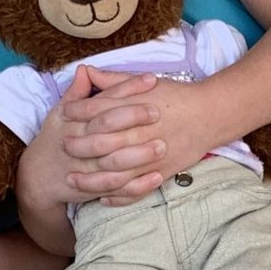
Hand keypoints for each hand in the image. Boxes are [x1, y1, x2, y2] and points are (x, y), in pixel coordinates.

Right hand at [19, 66, 164, 207]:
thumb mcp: (59, 115)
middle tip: (158, 111)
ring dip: (139, 154)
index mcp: (75, 120)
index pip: (104, 100)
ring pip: (114, 160)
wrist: (37, 178)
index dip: (127, 88)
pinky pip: (118, 188)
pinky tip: (157, 177)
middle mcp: (81, 141)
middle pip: (108, 127)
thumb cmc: (53, 141)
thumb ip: (76, 93)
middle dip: (133, 118)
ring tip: (163, 146)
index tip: (151, 80)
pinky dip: (137, 185)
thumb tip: (85, 69)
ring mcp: (88, 167)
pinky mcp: (94, 188)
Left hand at [61, 75, 216, 205]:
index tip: (62, 115)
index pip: (96, 110)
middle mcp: (136, 133)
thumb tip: (87, 71)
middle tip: (63, 148)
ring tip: (73, 181)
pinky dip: (117, 196)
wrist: (207, 115)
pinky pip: (134, 190)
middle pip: (99, 143)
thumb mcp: (143, 82)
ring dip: (90, 179)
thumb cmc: (175, 96)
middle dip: (78, 147)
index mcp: (132, 108)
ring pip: (112, 173)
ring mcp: (147, 156)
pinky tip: (102, 197)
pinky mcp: (158, 172)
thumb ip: (114, 80)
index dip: (76, 113)